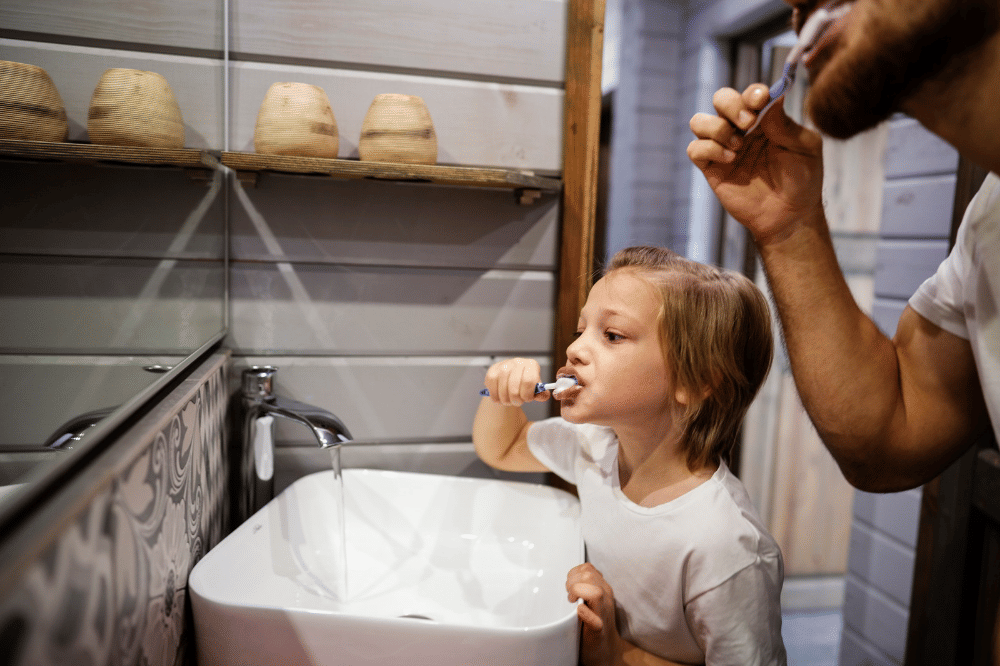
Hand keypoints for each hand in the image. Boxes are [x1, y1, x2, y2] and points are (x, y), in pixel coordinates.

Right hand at [483, 357, 548, 405]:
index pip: (529, 381)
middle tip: (517, 403)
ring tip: (508, 401)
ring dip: (505, 399)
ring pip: (502, 387)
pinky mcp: (492, 370)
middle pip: (514, 386)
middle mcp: (518, 362)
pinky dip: (495, 396)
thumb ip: (541, 394)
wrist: (510, 380)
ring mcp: (504, 365)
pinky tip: (499, 398)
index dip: (527, 394)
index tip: (527, 399)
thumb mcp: (535, 389)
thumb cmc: (525, 385)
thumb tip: (543, 396)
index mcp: (531, 365)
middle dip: (515, 400)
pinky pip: (492, 386)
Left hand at [567, 563, 621, 665]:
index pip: (588, 568)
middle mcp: (606, 599)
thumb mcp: (590, 600)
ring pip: (596, 592)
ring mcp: (604, 615)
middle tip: (569, 595)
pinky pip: (595, 620)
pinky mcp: (599, 631)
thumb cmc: (592, 625)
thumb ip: (584, 587)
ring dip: (579, 592)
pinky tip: (579, 612)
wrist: (604, 649)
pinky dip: (585, 614)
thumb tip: (569, 579)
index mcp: (603, 589)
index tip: (568, 586)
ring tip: (573, 601)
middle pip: (590, 575)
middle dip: (573, 581)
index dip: (574, 573)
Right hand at [687, 83, 824, 244]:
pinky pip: (695, 149)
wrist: (790, 215)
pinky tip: (730, 159)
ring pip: (699, 121)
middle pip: (720, 99)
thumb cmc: (802, 179)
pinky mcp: (712, 169)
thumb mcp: (804, 146)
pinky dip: (709, 149)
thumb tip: (771, 96)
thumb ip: (785, 122)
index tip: (761, 100)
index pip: (750, 94)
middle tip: (748, 123)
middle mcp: (741, 129)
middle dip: (731, 105)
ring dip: (717, 128)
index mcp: (765, 119)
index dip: (752, 92)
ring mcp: (724, 148)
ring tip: (738, 145)